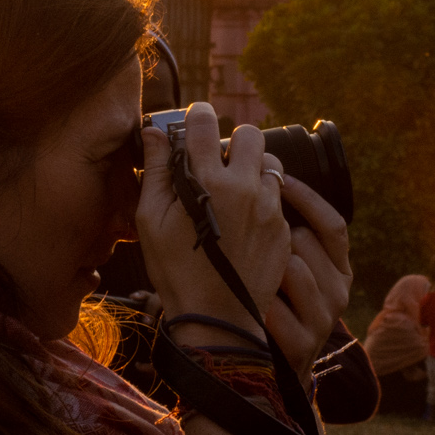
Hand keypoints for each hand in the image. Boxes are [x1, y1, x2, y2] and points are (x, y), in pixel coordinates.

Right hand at [137, 104, 291, 341]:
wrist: (215, 318)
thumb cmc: (175, 270)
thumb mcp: (151, 220)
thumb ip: (155, 170)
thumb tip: (152, 133)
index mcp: (206, 180)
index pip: (204, 122)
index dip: (197, 116)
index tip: (194, 122)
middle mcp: (243, 186)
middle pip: (250, 134)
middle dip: (233, 141)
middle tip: (218, 162)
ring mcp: (268, 207)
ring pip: (269, 164)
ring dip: (253, 169)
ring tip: (234, 192)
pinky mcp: (282, 227)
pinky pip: (277, 198)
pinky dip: (262, 201)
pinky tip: (244, 223)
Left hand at [263, 176, 353, 388]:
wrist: (268, 366)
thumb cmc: (272, 304)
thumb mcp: (290, 269)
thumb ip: (288, 234)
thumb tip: (267, 182)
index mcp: (338, 268)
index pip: (333, 224)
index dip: (307, 198)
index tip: (279, 179)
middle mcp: (339, 291)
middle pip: (307, 240)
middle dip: (273, 234)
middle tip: (246, 234)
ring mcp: (324, 319)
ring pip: (292, 267)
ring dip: (263, 268)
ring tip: (246, 273)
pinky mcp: (304, 344)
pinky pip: (275, 306)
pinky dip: (256, 302)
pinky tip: (247, 304)